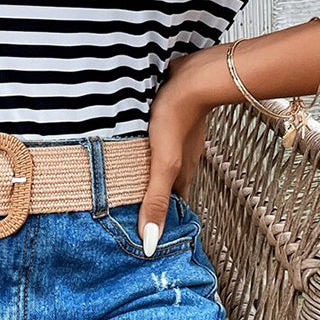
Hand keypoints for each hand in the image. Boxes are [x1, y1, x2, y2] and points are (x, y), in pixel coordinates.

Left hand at [138, 51, 215, 255]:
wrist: (193, 77)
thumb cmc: (177, 117)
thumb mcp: (163, 164)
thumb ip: (156, 200)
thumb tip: (151, 241)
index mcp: (183, 175)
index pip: (172, 205)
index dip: (160, 218)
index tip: (143, 228)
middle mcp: (184, 159)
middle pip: (168, 184)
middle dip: (152, 195)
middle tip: (128, 204)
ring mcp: (180, 138)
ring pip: (165, 161)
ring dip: (149, 170)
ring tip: (127, 177)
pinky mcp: (172, 118)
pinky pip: (160, 139)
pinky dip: (149, 147)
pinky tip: (135, 144)